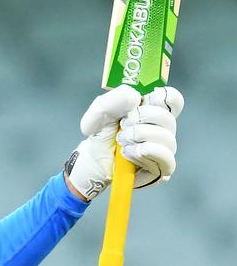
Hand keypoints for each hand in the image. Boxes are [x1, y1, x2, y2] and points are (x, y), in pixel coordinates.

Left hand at [65, 85, 182, 200]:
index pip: (172, 99)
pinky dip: (145, 152)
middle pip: (168, 118)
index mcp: (152, 110)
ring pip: (167, 138)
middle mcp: (162, 129)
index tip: (142, 100)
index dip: (162, 97)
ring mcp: (164, 148)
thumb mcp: (99, 113)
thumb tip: (136, 97)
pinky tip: (128, 152)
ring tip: (121, 140)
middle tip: (123, 124)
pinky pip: (166, 158)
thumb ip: (113, 100)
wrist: (92, 162)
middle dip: (142, 118)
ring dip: (139, 136)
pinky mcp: (162, 168)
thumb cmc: (101, 135)